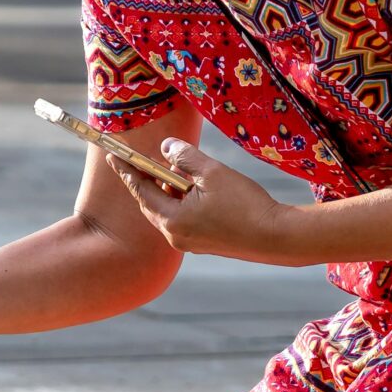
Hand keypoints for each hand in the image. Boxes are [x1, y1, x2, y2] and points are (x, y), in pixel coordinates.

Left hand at [106, 139, 295, 262]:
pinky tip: (198, 187)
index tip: (113, 156)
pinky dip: (183, 201)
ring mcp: (189, 242)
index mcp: (172, 220)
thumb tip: (166, 147)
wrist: (277, 237)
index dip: (127, 171)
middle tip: (149, 159)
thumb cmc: (245, 204)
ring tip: (184, 169)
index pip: (141, 191)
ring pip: (169, 210)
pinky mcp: (204, 244)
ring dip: (170, 189)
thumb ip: (184, 157)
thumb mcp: (212, 172)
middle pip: (152, 203)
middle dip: (150, 179)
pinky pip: (183, 218)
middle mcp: (175, 236)